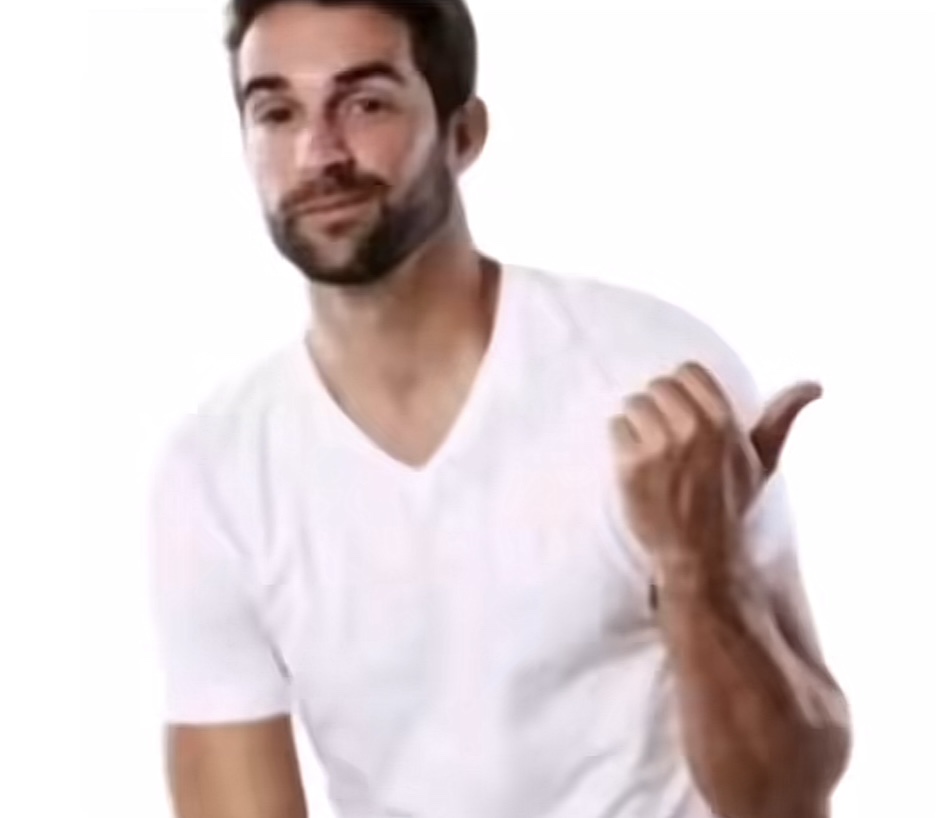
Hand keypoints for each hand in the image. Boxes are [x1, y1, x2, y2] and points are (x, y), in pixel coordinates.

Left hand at [611, 362, 820, 570]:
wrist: (698, 555)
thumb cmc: (729, 506)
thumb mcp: (761, 461)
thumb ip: (781, 418)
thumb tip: (814, 384)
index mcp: (724, 422)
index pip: (688, 371)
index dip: (682, 391)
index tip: (683, 413)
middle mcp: (692, 428)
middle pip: (657, 386)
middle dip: (658, 407)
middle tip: (663, 435)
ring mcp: (660, 445)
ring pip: (634, 404)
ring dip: (636, 423)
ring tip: (648, 449)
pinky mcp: (631, 463)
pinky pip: (615, 427)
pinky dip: (620, 441)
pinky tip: (634, 462)